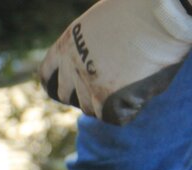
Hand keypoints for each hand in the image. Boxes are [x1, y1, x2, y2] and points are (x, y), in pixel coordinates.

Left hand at [40, 0, 191, 124]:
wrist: (162, 15)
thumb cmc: (141, 12)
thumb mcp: (101, 26)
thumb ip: (89, 49)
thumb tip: (92, 73)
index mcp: (66, 45)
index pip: (48, 75)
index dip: (58, 84)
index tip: (70, 90)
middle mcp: (71, 66)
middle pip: (67, 96)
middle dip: (85, 95)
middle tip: (110, 86)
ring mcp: (87, 84)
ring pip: (91, 109)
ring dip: (110, 101)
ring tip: (134, 78)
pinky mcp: (107, 99)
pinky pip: (115, 117)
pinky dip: (130, 108)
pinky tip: (143, 87)